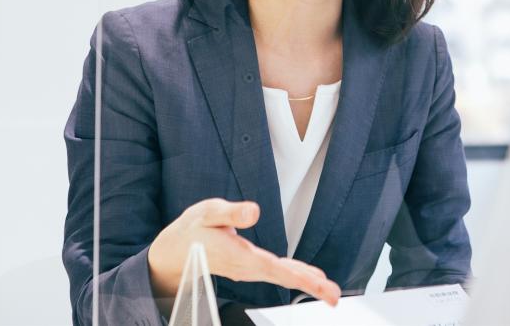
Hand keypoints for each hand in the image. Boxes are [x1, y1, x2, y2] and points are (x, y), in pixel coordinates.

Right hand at [147, 198, 340, 305]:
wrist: (175, 251)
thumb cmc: (193, 228)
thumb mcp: (208, 212)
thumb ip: (231, 213)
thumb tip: (255, 211)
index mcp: (238, 256)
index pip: (271, 267)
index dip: (294, 275)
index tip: (316, 283)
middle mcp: (246, 267)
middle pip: (283, 278)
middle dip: (310, 286)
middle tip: (335, 297)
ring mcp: (249, 270)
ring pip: (283, 277)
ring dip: (308, 284)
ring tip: (331, 292)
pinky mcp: (251, 267)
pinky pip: (278, 273)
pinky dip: (296, 276)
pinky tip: (311, 278)